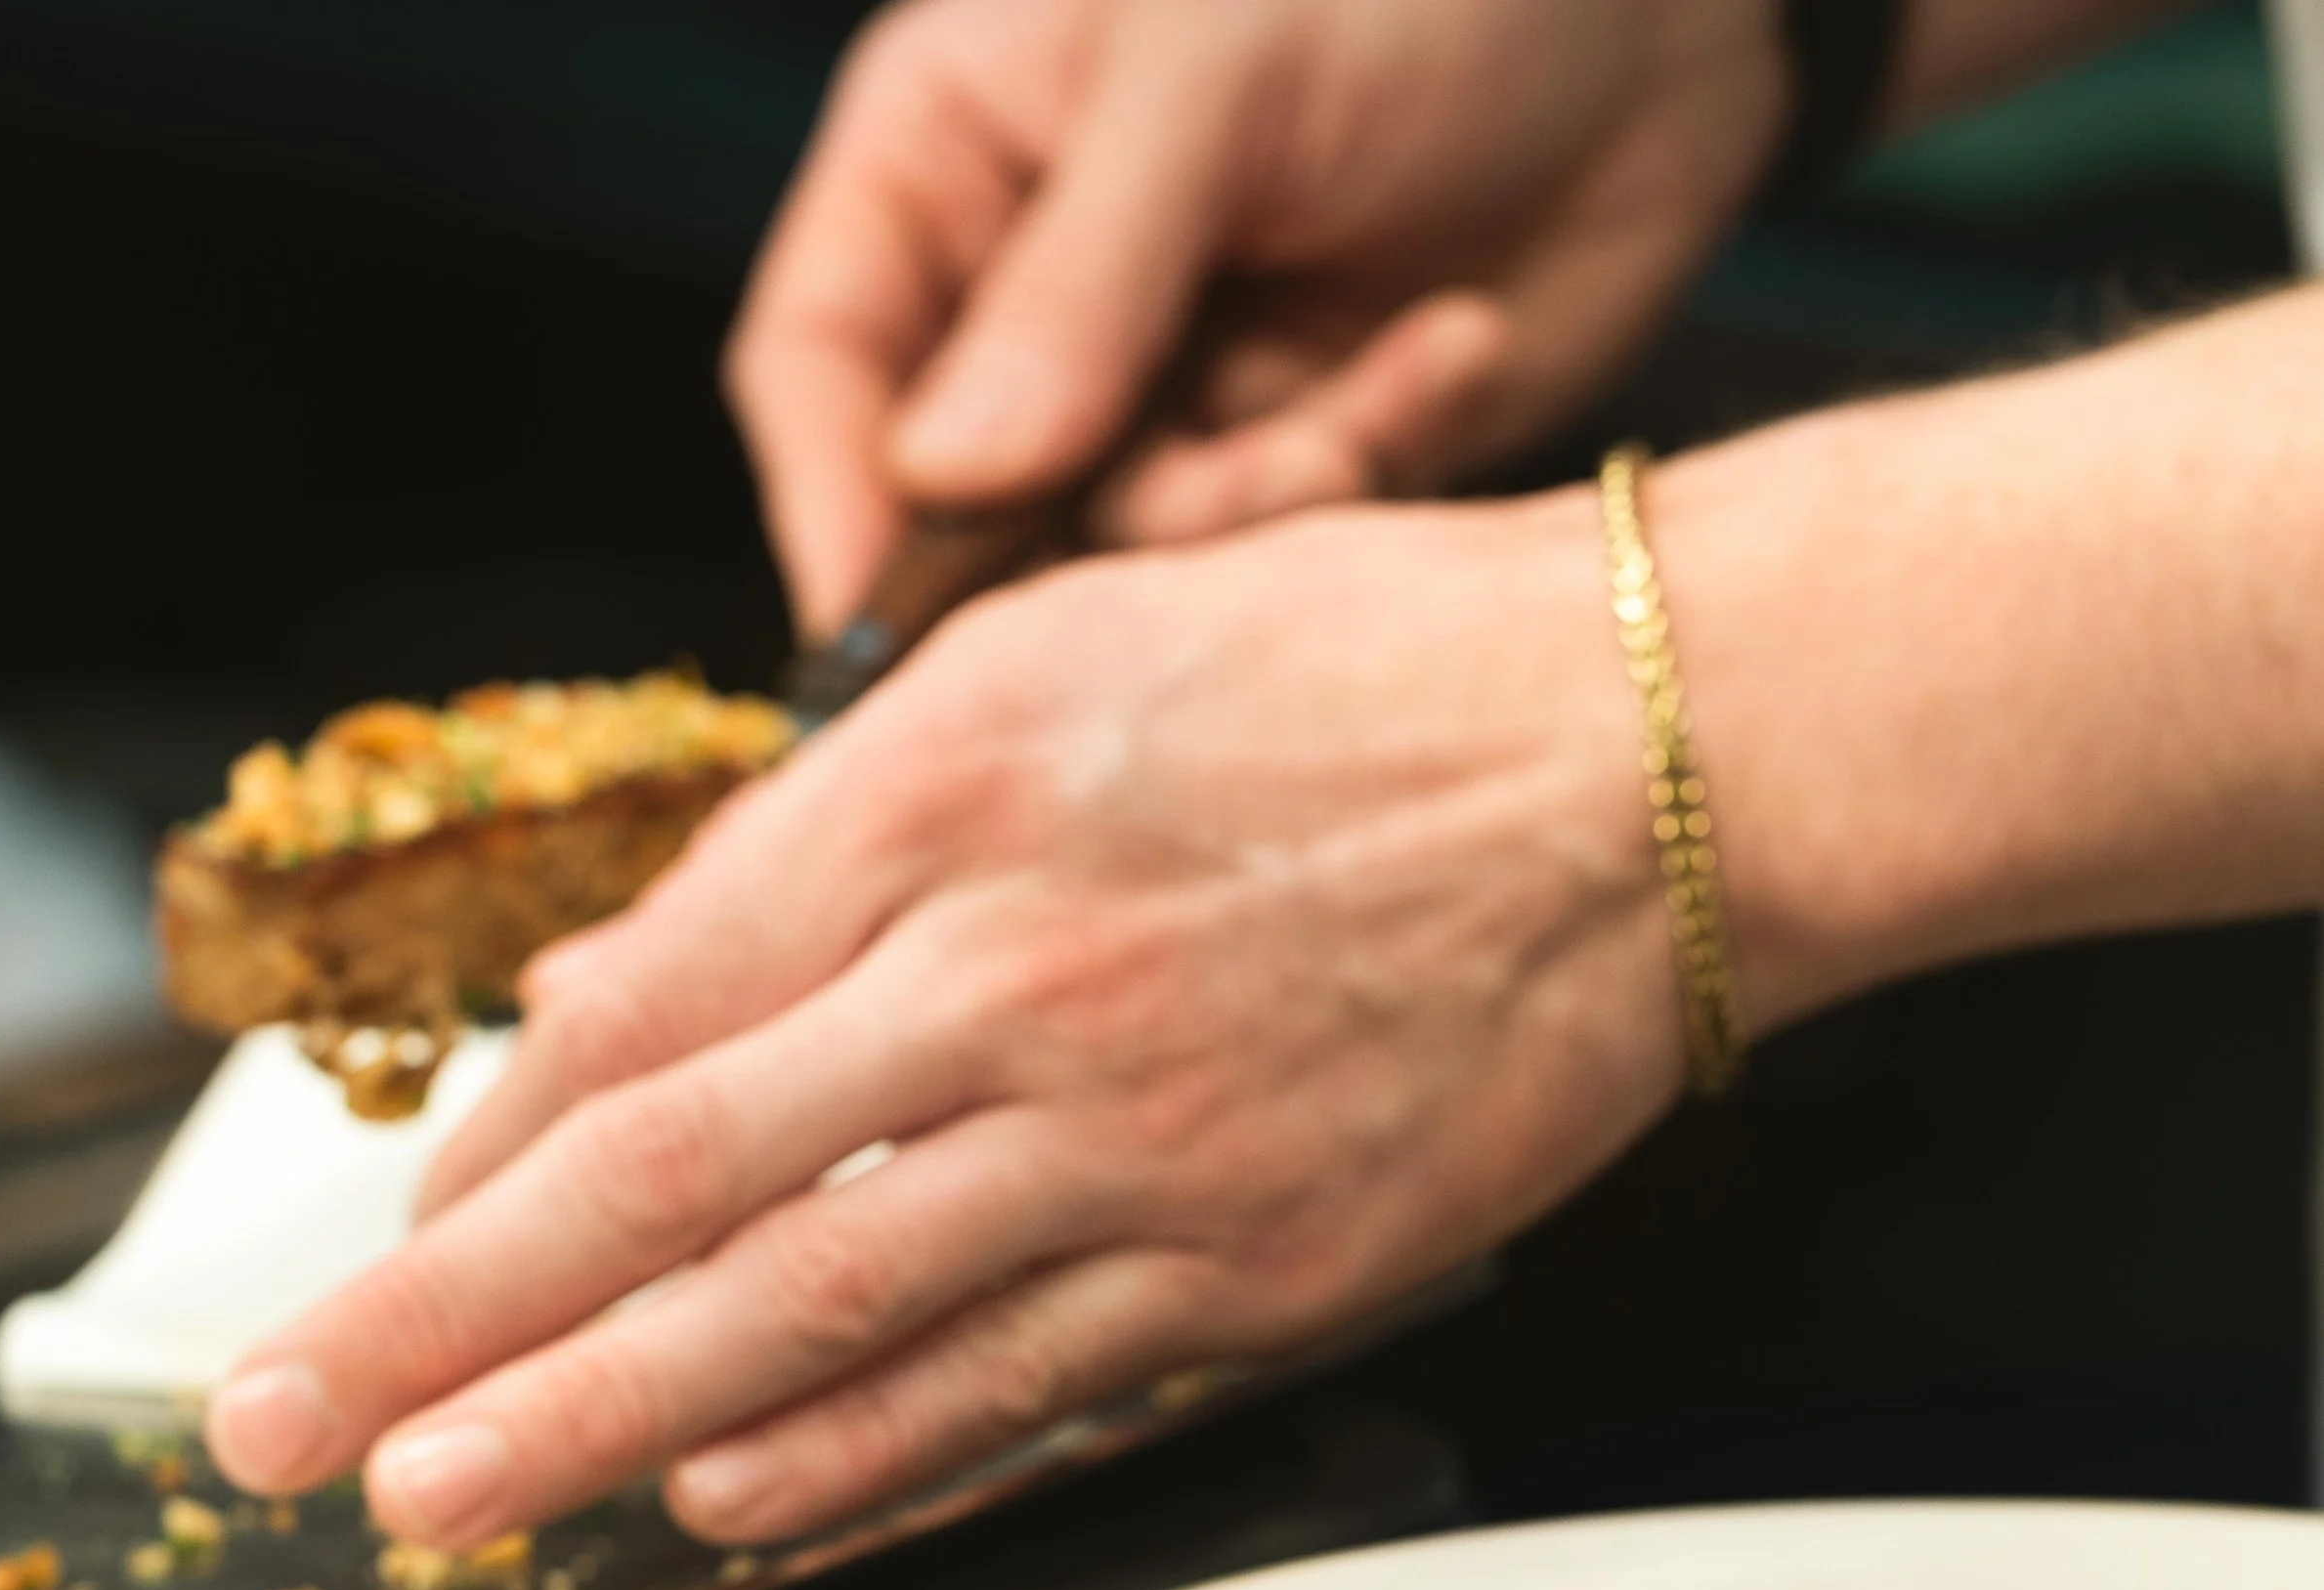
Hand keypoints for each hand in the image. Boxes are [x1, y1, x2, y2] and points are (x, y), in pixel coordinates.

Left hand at [204, 495, 1683, 1548]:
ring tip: (459, 1506)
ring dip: (611, 1428)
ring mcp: (1140, 1147)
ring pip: (821, 1315)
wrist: (1663, 767)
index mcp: (948, 796)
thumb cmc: (1369, 683)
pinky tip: (731, 1511)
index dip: (482, 1159)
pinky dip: (859, 1459)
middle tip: (308, 1431)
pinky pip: (1015, 1390)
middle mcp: (1019, 979)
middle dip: (459, 1326)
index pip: (645, 1013)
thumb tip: (633, 999)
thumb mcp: (1059, 658)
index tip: (394, 1249)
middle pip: (671, 1185)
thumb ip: (828, 835)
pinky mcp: (1254, 1271)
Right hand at [731, 0, 1789, 632]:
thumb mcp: (1214, 78)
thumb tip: (943, 478)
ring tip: (1398, 372)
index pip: (815, 368)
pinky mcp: (1283, 457)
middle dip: (1091, 537)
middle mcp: (1025, 297)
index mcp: (947, 158)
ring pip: (1126, 559)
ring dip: (1264, 502)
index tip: (893, 645)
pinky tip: (1458, 347)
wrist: (1654, 12)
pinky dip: (1364, 472)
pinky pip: (1266, 553)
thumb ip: (1074, 285)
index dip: (840, 511)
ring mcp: (1155, 392)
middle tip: (1230, 492)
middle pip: (964, 510)